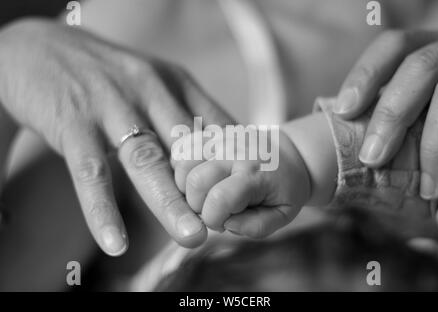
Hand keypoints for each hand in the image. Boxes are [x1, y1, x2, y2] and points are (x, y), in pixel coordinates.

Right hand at [0, 18, 232, 254]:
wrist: (37, 48)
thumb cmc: (104, 74)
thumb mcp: (152, 80)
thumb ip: (183, 111)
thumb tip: (220, 146)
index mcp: (174, 81)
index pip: (215, 125)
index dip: (232, 162)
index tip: (244, 195)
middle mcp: (149, 89)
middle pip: (187, 147)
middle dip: (210, 186)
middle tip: (229, 222)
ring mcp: (111, 104)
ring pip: (147, 160)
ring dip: (170, 202)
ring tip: (192, 236)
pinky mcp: (73, 121)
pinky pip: (91, 171)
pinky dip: (103, 210)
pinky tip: (115, 242)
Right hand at [171, 129, 309, 237]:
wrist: (289, 155)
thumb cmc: (284, 189)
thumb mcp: (281, 215)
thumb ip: (255, 227)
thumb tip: (226, 224)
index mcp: (254, 173)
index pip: (219, 199)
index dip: (213, 220)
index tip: (223, 223)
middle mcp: (234, 151)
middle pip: (194, 181)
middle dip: (197, 205)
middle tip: (214, 208)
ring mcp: (220, 138)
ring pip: (182, 162)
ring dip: (186, 185)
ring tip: (205, 192)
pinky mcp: (210, 133)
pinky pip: (182, 148)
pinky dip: (182, 167)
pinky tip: (198, 177)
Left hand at [334, 30, 437, 199]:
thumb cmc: (434, 129)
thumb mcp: (412, 115)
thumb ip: (389, 116)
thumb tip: (347, 133)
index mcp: (427, 52)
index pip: (393, 46)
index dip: (365, 75)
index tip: (343, 111)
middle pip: (421, 66)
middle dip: (391, 115)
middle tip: (372, 158)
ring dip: (435, 146)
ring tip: (427, 190)